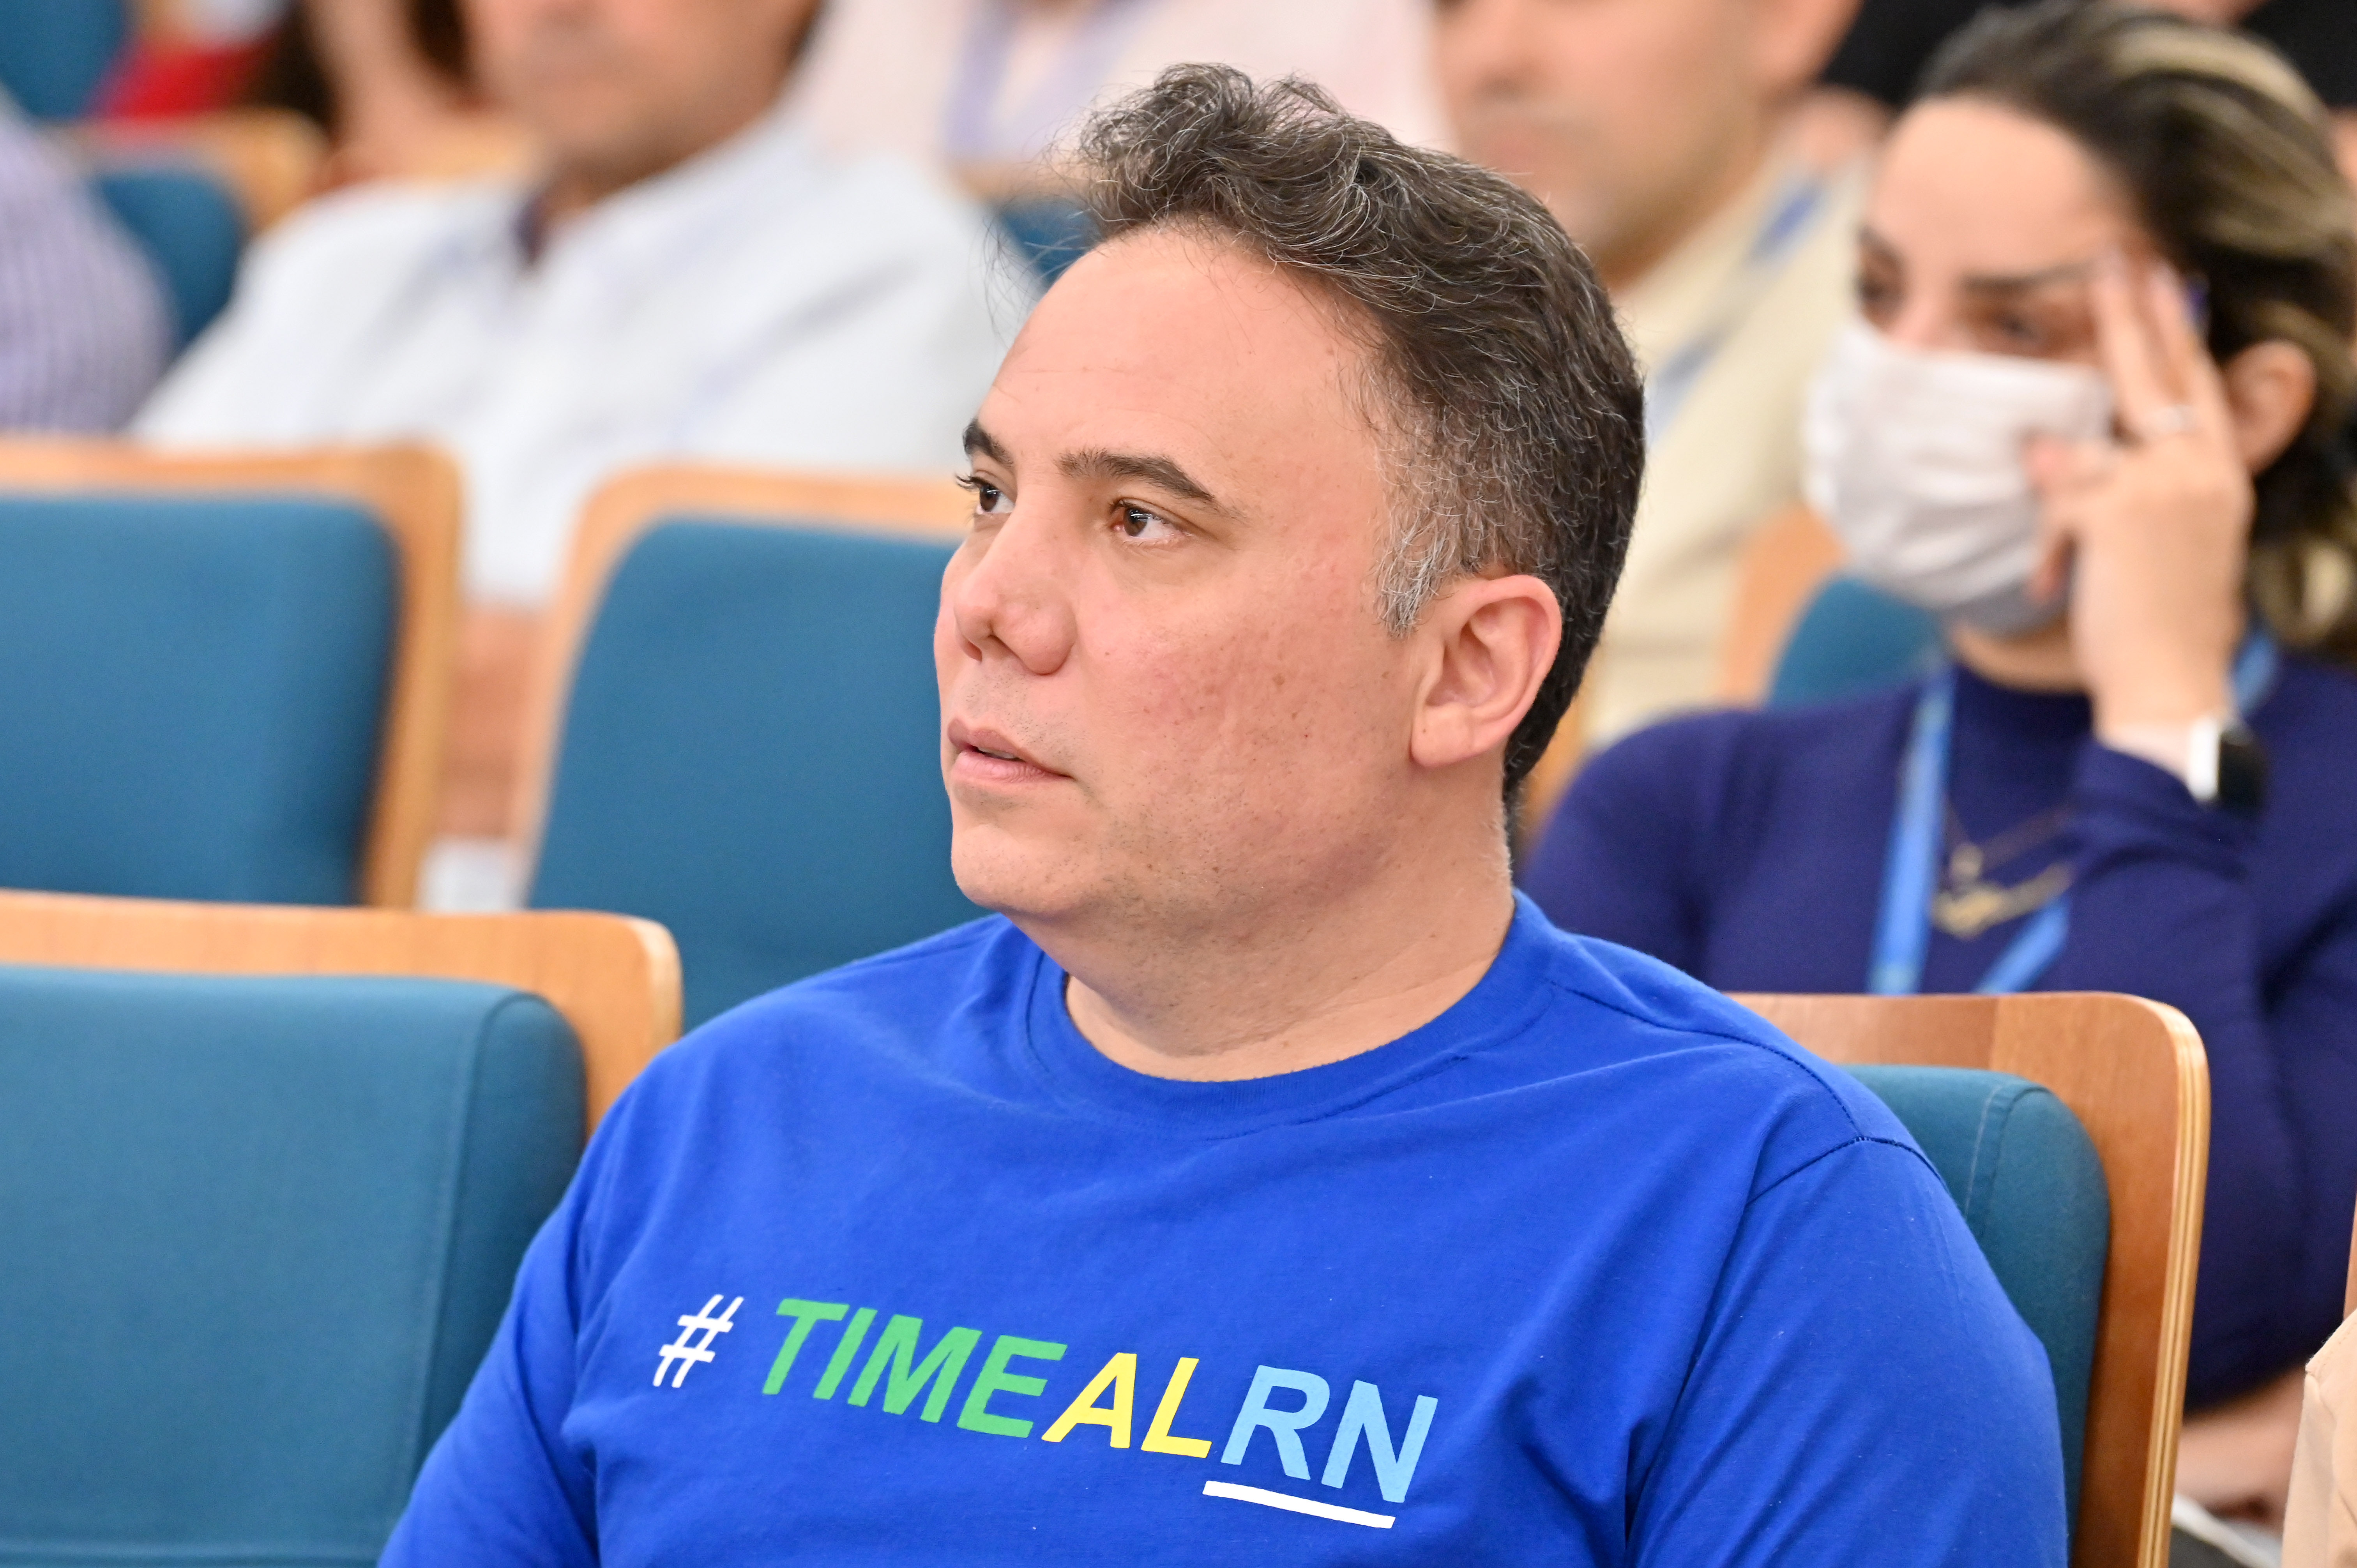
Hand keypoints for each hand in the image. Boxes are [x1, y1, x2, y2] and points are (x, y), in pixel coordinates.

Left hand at [2025, 252, 2250, 731]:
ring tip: (2068, 557)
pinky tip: (2054, 579)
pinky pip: (2057, 500)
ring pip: (2084, 454)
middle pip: (2157, 376)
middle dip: (2131, 314)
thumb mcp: (2156, 544)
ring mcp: (2162, 486)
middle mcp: (2198, 470)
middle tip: (2114, 257)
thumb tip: (2051, 451)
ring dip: (2062, 510)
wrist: (2170, 681)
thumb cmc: (2160, 622)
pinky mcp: (2118, 511)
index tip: (2164, 280)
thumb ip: (2114, 490)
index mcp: (2218, 476)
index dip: (2176, 331)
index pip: (2195, 386)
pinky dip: (2048, 543)